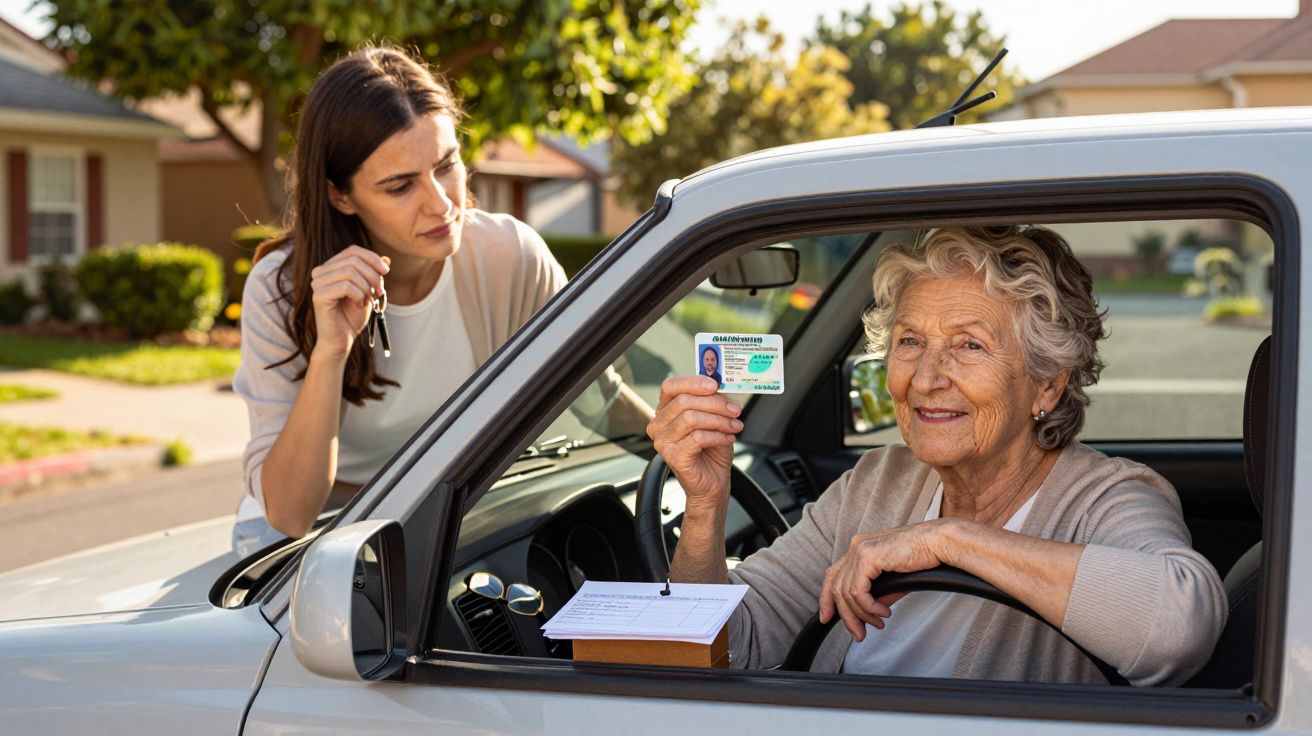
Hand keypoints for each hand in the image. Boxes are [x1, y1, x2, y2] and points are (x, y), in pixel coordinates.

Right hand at [309, 246, 389, 361]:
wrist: (342, 339)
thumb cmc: (353, 316)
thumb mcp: (368, 291)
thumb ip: (374, 274)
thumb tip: (385, 258)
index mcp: (331, 267)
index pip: (353, 251)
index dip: (372, 258)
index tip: (386, 271)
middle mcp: (320, 272)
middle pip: (353, 260)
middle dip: (372, 276)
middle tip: (378, 293)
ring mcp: (317, 283)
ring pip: (350, 272)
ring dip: (366, 287)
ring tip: (367, 301)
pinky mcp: (319, 296)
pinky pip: (346, 286)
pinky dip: (358, 295)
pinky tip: (358, 305)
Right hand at [646, 376, 742, 513]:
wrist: (712, 483)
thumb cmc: (711, 450)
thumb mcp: (713, 419)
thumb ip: (712, 401)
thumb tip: (721, 385)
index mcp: (666, 410)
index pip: (670, 386)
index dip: (693, 382)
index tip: (715, 385)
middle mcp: (659, 424)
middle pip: (684, 401)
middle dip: (715, 403)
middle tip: (735, 410)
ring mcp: (663, 441)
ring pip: (691, 418)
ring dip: (719, 420)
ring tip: (734, 426)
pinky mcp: (673, 456)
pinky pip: (697, 437)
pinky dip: (718, 435)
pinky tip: (728, 439)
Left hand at [818, 520, 952, 640]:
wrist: (938, 543)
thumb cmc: (922, 557)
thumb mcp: (894, 581)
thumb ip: (878, 594)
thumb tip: (868, 613)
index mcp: (860, 548)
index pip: (833, 575)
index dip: (827, 599)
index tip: (827, 619)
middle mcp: (856, 547)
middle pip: (836, 587)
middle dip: (847, 616)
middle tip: (859, 634)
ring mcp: (860, 550)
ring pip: (847, 592)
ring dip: (862, 615)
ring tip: (879, 623)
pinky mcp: (868, 556)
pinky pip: (858, 591)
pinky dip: (869, 607)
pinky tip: (883, 612)